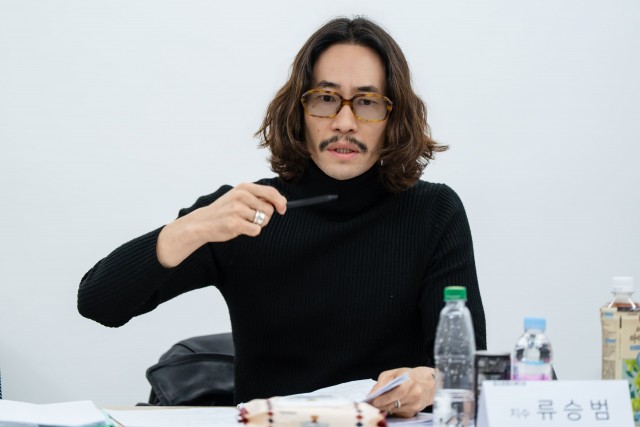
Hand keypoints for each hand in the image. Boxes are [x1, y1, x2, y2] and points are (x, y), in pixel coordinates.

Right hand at [157, 183, 286, 266]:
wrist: (202, 222)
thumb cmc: (224, 210)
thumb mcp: (238, 196)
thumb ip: (257, 196)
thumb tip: (281, 202)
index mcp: (243, 187)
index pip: (270, 191)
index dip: (280, 201)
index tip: (282, 209)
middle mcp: (241, 196)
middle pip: (269, 209)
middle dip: (265, 216)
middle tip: (251, 218)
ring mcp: (237, 210)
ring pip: (264, 221)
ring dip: (257, 224)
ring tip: (244, 222)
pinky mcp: (235, 224)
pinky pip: (256, 230)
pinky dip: (252, 232)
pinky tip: (240, 228)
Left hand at [367, 367, 435, 417]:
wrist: (427, 383)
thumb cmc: (408, 376)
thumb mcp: (394, 373)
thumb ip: (382, 382)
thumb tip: (372, 394)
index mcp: (410, 381)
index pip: (397, 392)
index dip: (384, 398)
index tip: (374, 401)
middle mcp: (415, 394)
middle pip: (395, 403)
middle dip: (382, 405)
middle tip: (373, 404)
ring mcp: (416, 404)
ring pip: (395, 410)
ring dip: (386, 408)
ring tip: (381, 403)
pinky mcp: (414, 412)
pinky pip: (399, 413)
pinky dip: (393, 410)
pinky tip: (392, 404)